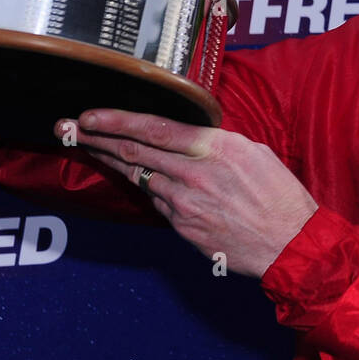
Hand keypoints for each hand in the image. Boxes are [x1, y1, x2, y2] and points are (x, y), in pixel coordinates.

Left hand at [57, 110, 318, 279]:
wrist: (290, 243)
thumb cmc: (279, 195)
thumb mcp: (253, 151)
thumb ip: (215, 143)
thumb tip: (189, 138)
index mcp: (213, 147)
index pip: (152, 128)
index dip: (115, 120)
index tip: (89, 115)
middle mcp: (193, 174)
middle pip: (133, 152)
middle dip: (95, 138)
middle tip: (67, 128)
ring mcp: (185, 204)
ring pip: (139, 177)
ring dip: (113, 162)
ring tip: (91, 148)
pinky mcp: (183, 228)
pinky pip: (157, 202)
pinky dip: (146, 187)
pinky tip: (135, 178)